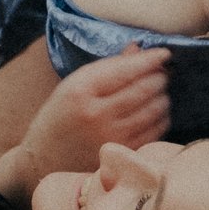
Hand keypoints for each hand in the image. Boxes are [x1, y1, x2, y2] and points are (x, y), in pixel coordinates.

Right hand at [23, 50, 171, 178]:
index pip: (125, 70)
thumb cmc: (61, 117)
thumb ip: (107, 67)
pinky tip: (155, 111)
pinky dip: (161, 116)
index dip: (150, 59)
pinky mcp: (123, 153)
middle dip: (159, 76)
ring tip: (158, 91)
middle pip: (144, 88)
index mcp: (80, 91)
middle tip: (161, 73)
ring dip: (162, 96)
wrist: (44, 160)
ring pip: (154, 109)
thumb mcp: (74, 85)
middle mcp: (97, 114)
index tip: (164, 53)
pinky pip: (156, 130)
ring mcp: (112, 137)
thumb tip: (139, 49)